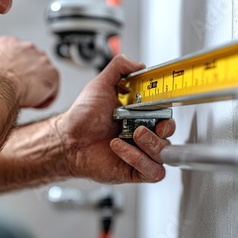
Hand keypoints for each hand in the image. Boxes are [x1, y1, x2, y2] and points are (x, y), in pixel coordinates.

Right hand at [0, 36, 59, 107]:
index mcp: (10, 43)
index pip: (19, 57)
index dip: (15, 73)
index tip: (11, 84)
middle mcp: (28, 47)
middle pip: (32, 66)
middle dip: (27, 80)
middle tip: (19, 94)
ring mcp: (42, 59)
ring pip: (42, 78)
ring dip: (35, 91)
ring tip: (24, 101)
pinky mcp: (52, 74)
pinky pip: (51, 92)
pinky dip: (42, 101)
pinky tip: (31, 105)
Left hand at [56, 54, 175, 182]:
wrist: (68, 138)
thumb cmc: (83, 116)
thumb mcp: (101, 84)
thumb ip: (120, 68)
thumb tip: (139, 65)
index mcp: (141, 118)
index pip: (167, 119)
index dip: (167, 118)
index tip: (160, 113)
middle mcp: (142, 137)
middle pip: (169, 138)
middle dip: (162, 131)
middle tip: (142, 126)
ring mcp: (140, 155)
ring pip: (164, 155)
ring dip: (150, 144)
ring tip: (132, 135)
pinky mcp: (135, 172)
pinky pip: (152, 171)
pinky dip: (139, 159)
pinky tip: (120, 149)